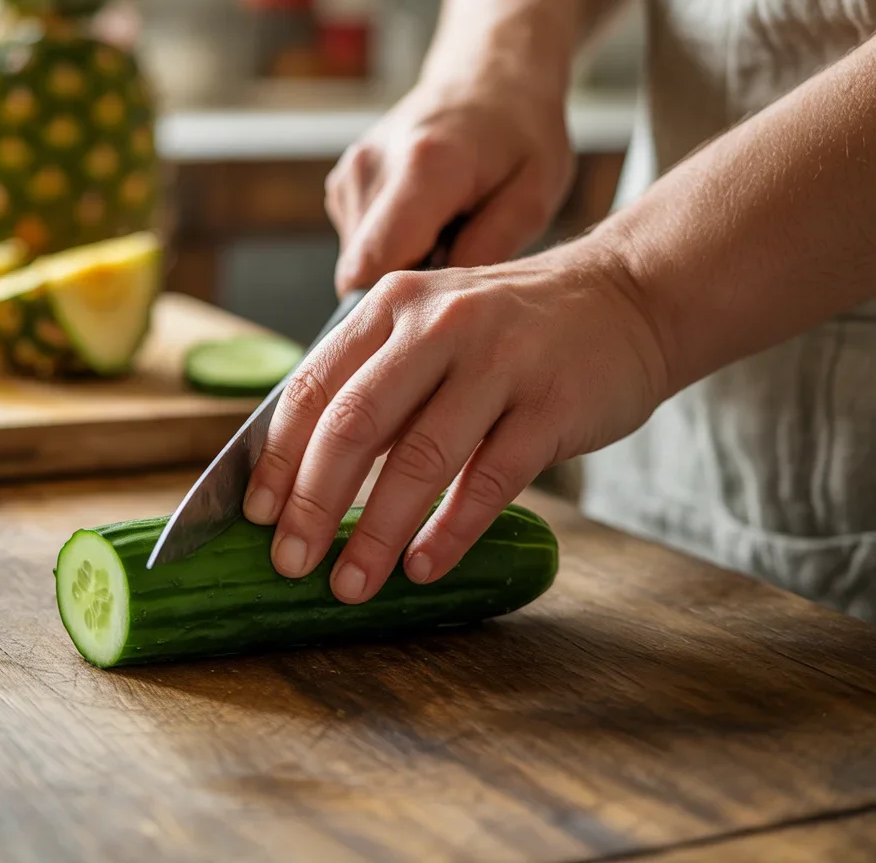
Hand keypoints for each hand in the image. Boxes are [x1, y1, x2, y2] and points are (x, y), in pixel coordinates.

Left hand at [242, 238, 669, 602]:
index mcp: (393, 307)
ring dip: (375, 533)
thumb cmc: (511, 330)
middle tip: (291, 563)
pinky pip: (489, 481)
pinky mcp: (552, 405)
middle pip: (353, 425)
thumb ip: (376, 384)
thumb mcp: (432, 328)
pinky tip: (422, 566)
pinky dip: (449, 532)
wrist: (626, 298)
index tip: (256, 517)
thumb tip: (306, 475)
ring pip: (419, 459)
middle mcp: (437, 325)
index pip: (312, 387)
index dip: (278, 459)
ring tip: (351, 585)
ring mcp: (499, 362)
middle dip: (312, 504)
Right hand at [326, 50, 573, 296]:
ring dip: (401, 263)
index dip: (399, 305)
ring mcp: (350, 173)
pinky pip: (358, 243)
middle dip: (405, 285)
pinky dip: (392, 245)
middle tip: (458, 259)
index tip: (440, 302)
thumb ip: (487, 253)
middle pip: (361, 272)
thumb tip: (440, 306)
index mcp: (424, 168)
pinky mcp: (343, 182)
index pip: (373, 269)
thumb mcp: (534, 198)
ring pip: (358, 261)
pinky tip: (428, 221)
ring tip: (447, 231)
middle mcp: (372, 168)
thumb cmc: (521, 134)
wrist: (491, 74)